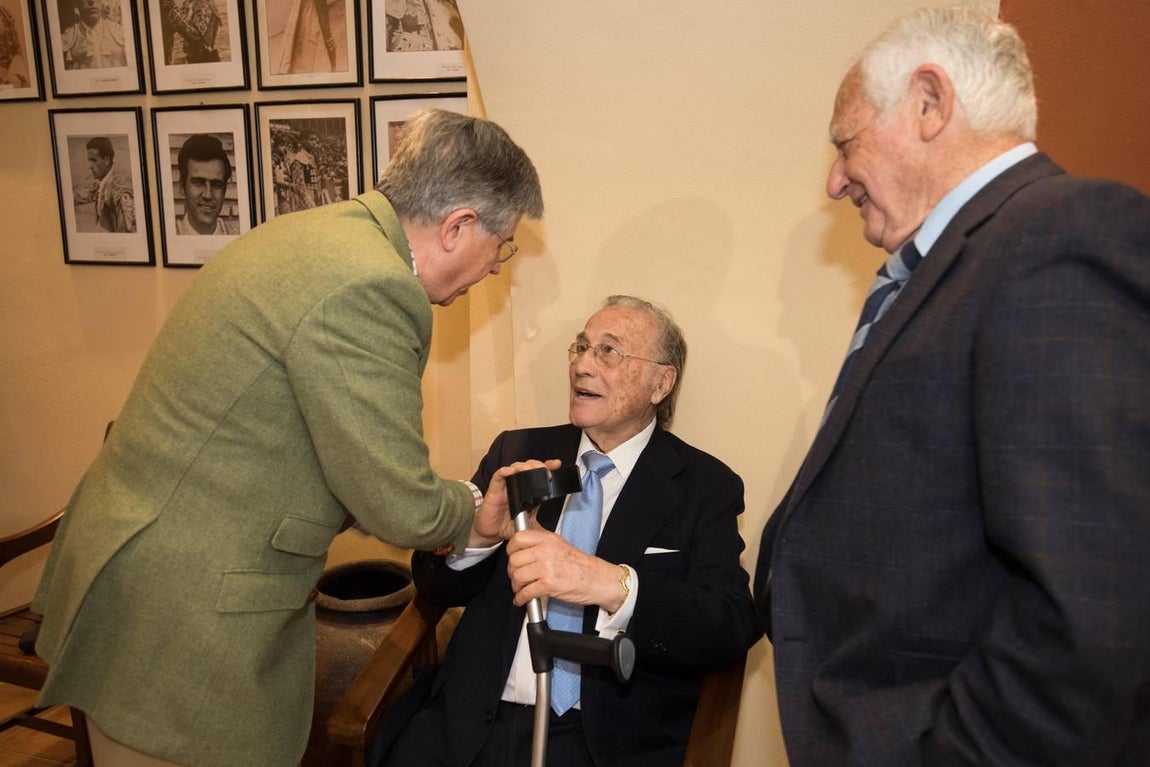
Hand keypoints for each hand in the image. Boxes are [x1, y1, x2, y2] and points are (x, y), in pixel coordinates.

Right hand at [469, 459, 560, 547]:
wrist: (491, 533)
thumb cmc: (508, 525)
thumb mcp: (528, 525)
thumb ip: (539, 524)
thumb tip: (551, 533)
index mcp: (528, 491)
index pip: (539, 474)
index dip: (548, 466)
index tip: (556, 464)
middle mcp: (518, 485)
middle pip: (529, 466)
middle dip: (538, 465)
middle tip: (546, 473)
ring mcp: (507, 485)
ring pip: (516, 467)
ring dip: (524, 467)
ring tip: (530, 471)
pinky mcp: (495, 489)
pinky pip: (499, 475)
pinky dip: (505, 471)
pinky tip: (510, 472)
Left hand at [506, 529, 624, 611]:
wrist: (598, 580)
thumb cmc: (581, 565)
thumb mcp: (560, 545)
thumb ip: (541, 544)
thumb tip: (521, 549)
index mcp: (548, 539)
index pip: (518, 538)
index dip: (511, 550)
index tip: (512, 557)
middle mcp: (546, 550)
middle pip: (515, 559)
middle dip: (512, 572)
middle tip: (516, 577)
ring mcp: (547, 567)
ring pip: (518, 576)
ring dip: (516, 586)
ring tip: (520, 589)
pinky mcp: (549, 584)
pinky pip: (526, 592)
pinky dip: (520, 598)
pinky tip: (522, 599)